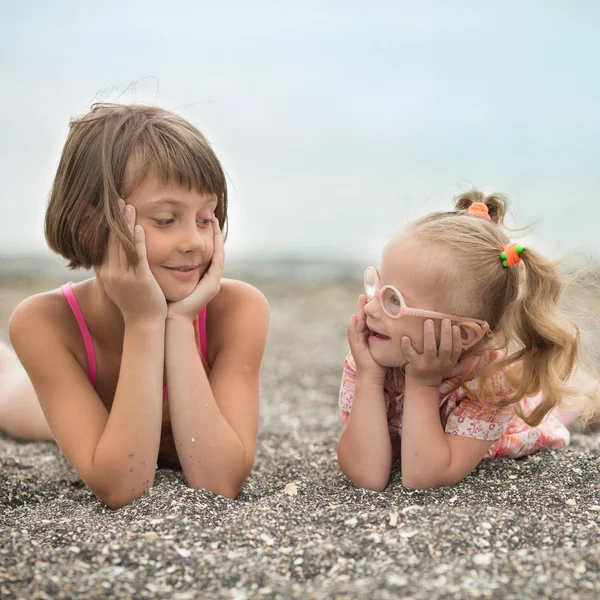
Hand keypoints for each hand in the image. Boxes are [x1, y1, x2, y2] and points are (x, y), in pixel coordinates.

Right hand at [98, 199, 166, 323]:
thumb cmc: (136, 304)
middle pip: (110, 240)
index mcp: (105, 273)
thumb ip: (114, 268)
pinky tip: (139, 226)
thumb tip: (109, 254)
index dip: (105, 225)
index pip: (103, 243)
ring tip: (128, 206)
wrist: (144, 325)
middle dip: (114, 219)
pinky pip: (137, 256)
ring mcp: (124, 277)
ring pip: (122, 245)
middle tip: (118, 199)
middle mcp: (110, 273)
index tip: (107, 208)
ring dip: (125, 223)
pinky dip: (137, 240)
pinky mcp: (139, 280)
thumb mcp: (119, 284)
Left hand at [167, 218, 223, 321]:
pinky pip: (218, 262)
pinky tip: (215, 235)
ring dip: (218, 237)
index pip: (206, 253)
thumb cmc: (165, 302)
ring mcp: (213, 282)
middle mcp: (209, 279)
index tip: (201, 221)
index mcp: (200, 277)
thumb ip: (165, 267)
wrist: (171, 320)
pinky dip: (218, 248)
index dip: (205, 237)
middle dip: (215, 233)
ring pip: (219, 254)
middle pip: (215, 251)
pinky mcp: (213, 284)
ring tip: (214, 220)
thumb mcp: (167, 279)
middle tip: (212, 215)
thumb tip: (154, 251)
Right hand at [347, 295, 386, 382]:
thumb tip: (407, 326)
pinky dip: (353, 325)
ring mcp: (356, 339)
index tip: (378, 294)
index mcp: (369, 332)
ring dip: (358, 309)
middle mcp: (362, 333)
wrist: (373, 376)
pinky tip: (354, 317)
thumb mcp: (390, 345)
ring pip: (357, 320)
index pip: (370, 316)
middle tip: (369, 291)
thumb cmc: (383, 361)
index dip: (373, 305)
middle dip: (365, 303)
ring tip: (361, 298)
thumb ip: (394, 336)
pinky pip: (352, 333)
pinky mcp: (354, 345)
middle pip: (363, 315)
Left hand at [402, 319, 465, 387]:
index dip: (457, 338)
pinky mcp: (414, 365)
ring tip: (428, 322)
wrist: (422, 385)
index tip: (456, 326)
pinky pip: (410, 354)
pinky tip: (405, 337)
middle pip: (444, 347)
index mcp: (449, 363)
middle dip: (445, 333)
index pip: (456, 349)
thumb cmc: (438, 372)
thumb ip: (463, 363)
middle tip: (445, 320)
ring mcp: (427, 364)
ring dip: (429, 334)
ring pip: (429, 348)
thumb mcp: (452, 370)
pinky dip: (407, 346)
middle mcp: (439, 364)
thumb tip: (479, 356)